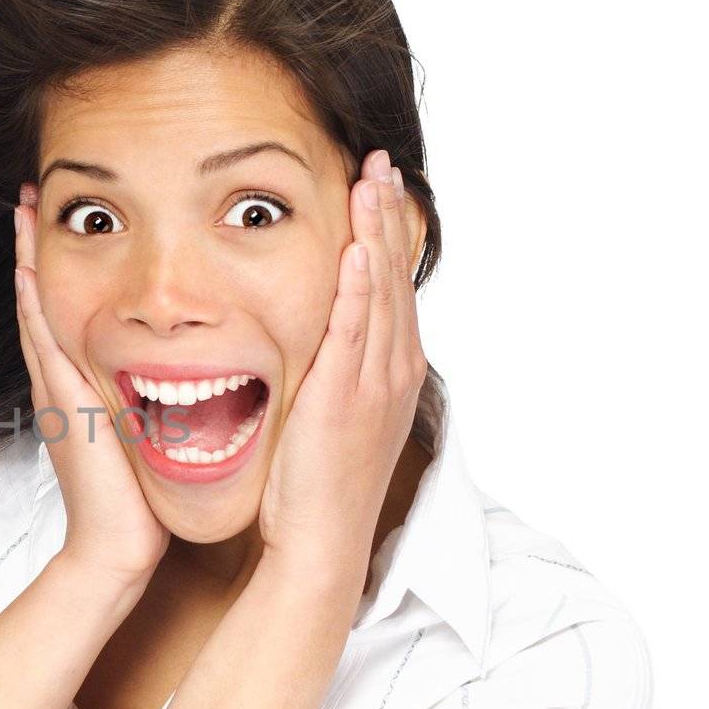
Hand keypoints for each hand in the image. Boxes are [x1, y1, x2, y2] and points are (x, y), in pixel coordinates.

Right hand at [15, 185, 169, 584]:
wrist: (118, 547)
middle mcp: (64, 383)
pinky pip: (42, 341)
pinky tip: (28, 266)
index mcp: (85, 389)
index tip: (70, 222)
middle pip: (44, 301)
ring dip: (29, 260)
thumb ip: (158, 407)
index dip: (64, 269)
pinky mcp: (62, 403)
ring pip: (38, 310)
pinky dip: (32, 302)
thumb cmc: (138, 500)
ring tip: (25, 211)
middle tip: (33, 196)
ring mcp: (57, 391)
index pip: (71, 314)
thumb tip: (190, 381)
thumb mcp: (150, 438)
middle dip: (39, 250)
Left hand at [256, 149, 428, 566]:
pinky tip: (357, 252)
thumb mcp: (330, 417)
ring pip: (381, 294)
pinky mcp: (346, 399)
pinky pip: (356, 334)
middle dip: (389, 218)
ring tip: (375, 183)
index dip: (386, 236)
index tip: (379, 189)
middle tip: (383, 164)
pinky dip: (361, 291)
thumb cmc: (314, 487)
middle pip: (394, 278)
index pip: (390, 289)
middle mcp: (390, 372)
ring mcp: (373, 384)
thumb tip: (315, 343)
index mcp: (387, 373)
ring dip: (378, 235)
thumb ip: (329, 374)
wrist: (319, 543)